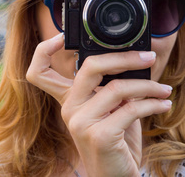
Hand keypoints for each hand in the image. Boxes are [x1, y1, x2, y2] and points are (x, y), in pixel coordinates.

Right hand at [26, 33, 172, 176]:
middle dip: (122, 58)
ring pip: (116, 87)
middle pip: (88, 67)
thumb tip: (132, 62)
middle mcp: (68, 108)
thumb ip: (110, 87)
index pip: (39, 72)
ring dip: (148, 86)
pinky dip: (152, 104)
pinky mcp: (99, 135)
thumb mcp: (108, 109)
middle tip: (146, 58)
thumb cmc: (113, 140)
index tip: (61, 37)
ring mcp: (80, 122)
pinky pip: (130, 109)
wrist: (113, 176)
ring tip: (162, 90)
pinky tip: (161, 104)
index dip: (44, 51)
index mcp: (67, 99)